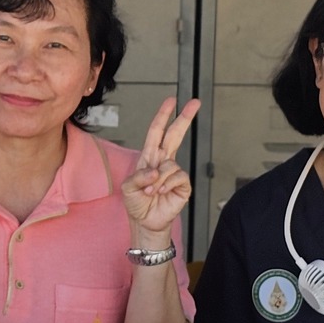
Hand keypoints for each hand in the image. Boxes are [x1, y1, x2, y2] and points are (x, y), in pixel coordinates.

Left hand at [121, 97, 200, 238]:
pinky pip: (178, 177)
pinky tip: (160, 193)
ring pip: (170, 164)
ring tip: (150, 191)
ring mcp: (174, 172)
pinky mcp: (183, 185)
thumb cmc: (136, 202)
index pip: (157, 131)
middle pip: (175, 134)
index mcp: (149, 156)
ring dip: (157, 179)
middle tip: (195, 102)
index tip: (171, 100)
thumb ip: (139, 176)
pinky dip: (166, 185)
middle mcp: (163, 161)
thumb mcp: (128, 187)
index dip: (163, 115)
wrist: (145, 221)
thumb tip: (157, 170)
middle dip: (185, 117)